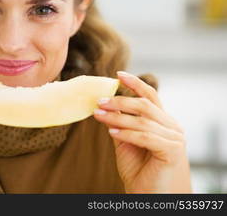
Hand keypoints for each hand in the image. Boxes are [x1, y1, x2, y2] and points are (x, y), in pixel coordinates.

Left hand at [93, 71, 191, 192]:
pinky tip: (111, 131)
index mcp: (163, 122)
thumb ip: (121, 125)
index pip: (150, 96)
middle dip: (119, 101)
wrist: (152, 198)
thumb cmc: (141, 172)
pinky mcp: (172, 150)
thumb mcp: (127, 143)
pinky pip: (145, 136)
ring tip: (98, 115)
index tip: (118, 75)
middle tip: (99, 101)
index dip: (135, 83)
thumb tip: (105, 108)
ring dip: (117, 117)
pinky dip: (126, 133)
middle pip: (144, 105)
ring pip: (142, 120)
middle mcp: (172, 126)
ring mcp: (175, 138)